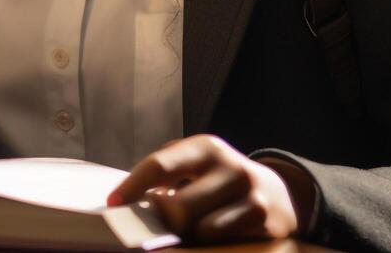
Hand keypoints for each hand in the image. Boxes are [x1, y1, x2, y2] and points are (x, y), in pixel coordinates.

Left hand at [107, 135, 298, 243]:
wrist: (277, 194)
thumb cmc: (218, 181)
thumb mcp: (195, 165)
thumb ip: (166, 174)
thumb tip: (126, 201)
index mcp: (206, 148)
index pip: (160, 165)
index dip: (132, 186)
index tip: (113, 204)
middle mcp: (230, 168)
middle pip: (178, 208)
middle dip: (162, 221)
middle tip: (153, 225)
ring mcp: (250, 196)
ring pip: (199, 230)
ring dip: (186, 235)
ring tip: (185, 229)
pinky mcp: (264, 223)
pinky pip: (220, 241)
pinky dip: (206, 242)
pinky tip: (207, 234)